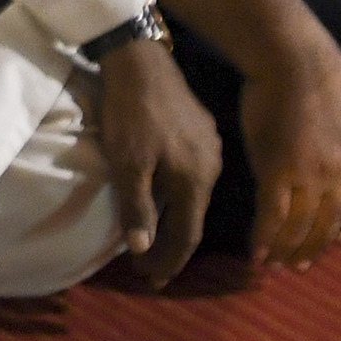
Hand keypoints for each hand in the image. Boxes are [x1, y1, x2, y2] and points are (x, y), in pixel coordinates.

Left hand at [88, 36, 224, 283]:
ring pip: (193, 197)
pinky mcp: (203, 131)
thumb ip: (137, 207)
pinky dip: (176, 196)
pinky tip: (161, 200)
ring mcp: (211, 147)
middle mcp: (213, 166)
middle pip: (193, 218)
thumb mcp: (127, 163)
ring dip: (173, 221)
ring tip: (153, 240)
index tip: (151, 280)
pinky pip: (192, 176)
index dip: (169, 261)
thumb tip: (142, 249)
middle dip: (171, 247)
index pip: (188, 235)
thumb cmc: (130, 114)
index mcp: (197, 179)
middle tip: (149, 269)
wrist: (140, 60)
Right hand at [233, 32, 340, 271]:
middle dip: (313, 248)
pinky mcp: (277, 174)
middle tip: (299, 266)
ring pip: (300, 226)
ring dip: (287, 249)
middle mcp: (339, 175)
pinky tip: (257, 251)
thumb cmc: (319, 70)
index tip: (333, 241)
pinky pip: (272, 216)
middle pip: (327, 222)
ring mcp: (309, 177)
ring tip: (275, 264)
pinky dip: (265, 237)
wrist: (293, 59)